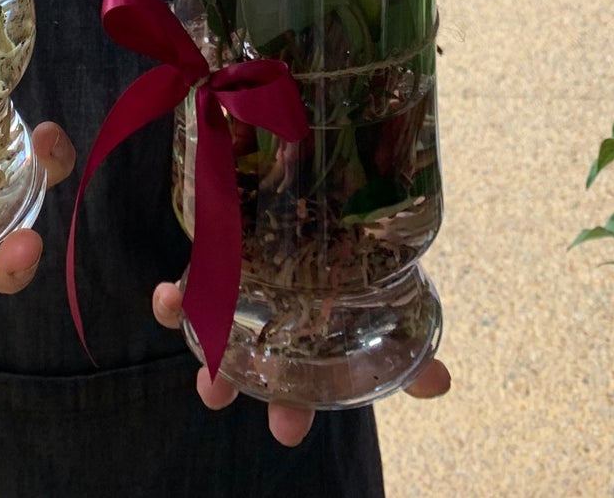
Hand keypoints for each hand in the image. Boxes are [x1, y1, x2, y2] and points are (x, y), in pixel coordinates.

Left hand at [151, 281, 451, 446]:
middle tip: (216, 396)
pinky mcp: (214, 257)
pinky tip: (169, 297)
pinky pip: (187, 281)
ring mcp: (235, 289)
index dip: (292, 410)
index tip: (287, 432)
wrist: (318, 182)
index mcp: (304, 339)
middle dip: (227, 383)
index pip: (295, 385)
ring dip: (191, 336)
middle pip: (240, 360)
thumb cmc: (354, 257)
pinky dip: (174, 295)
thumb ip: (408, 345)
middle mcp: (264, 320)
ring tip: (178, 333)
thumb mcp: (386, 298)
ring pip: (207, 324)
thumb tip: (444, 384)